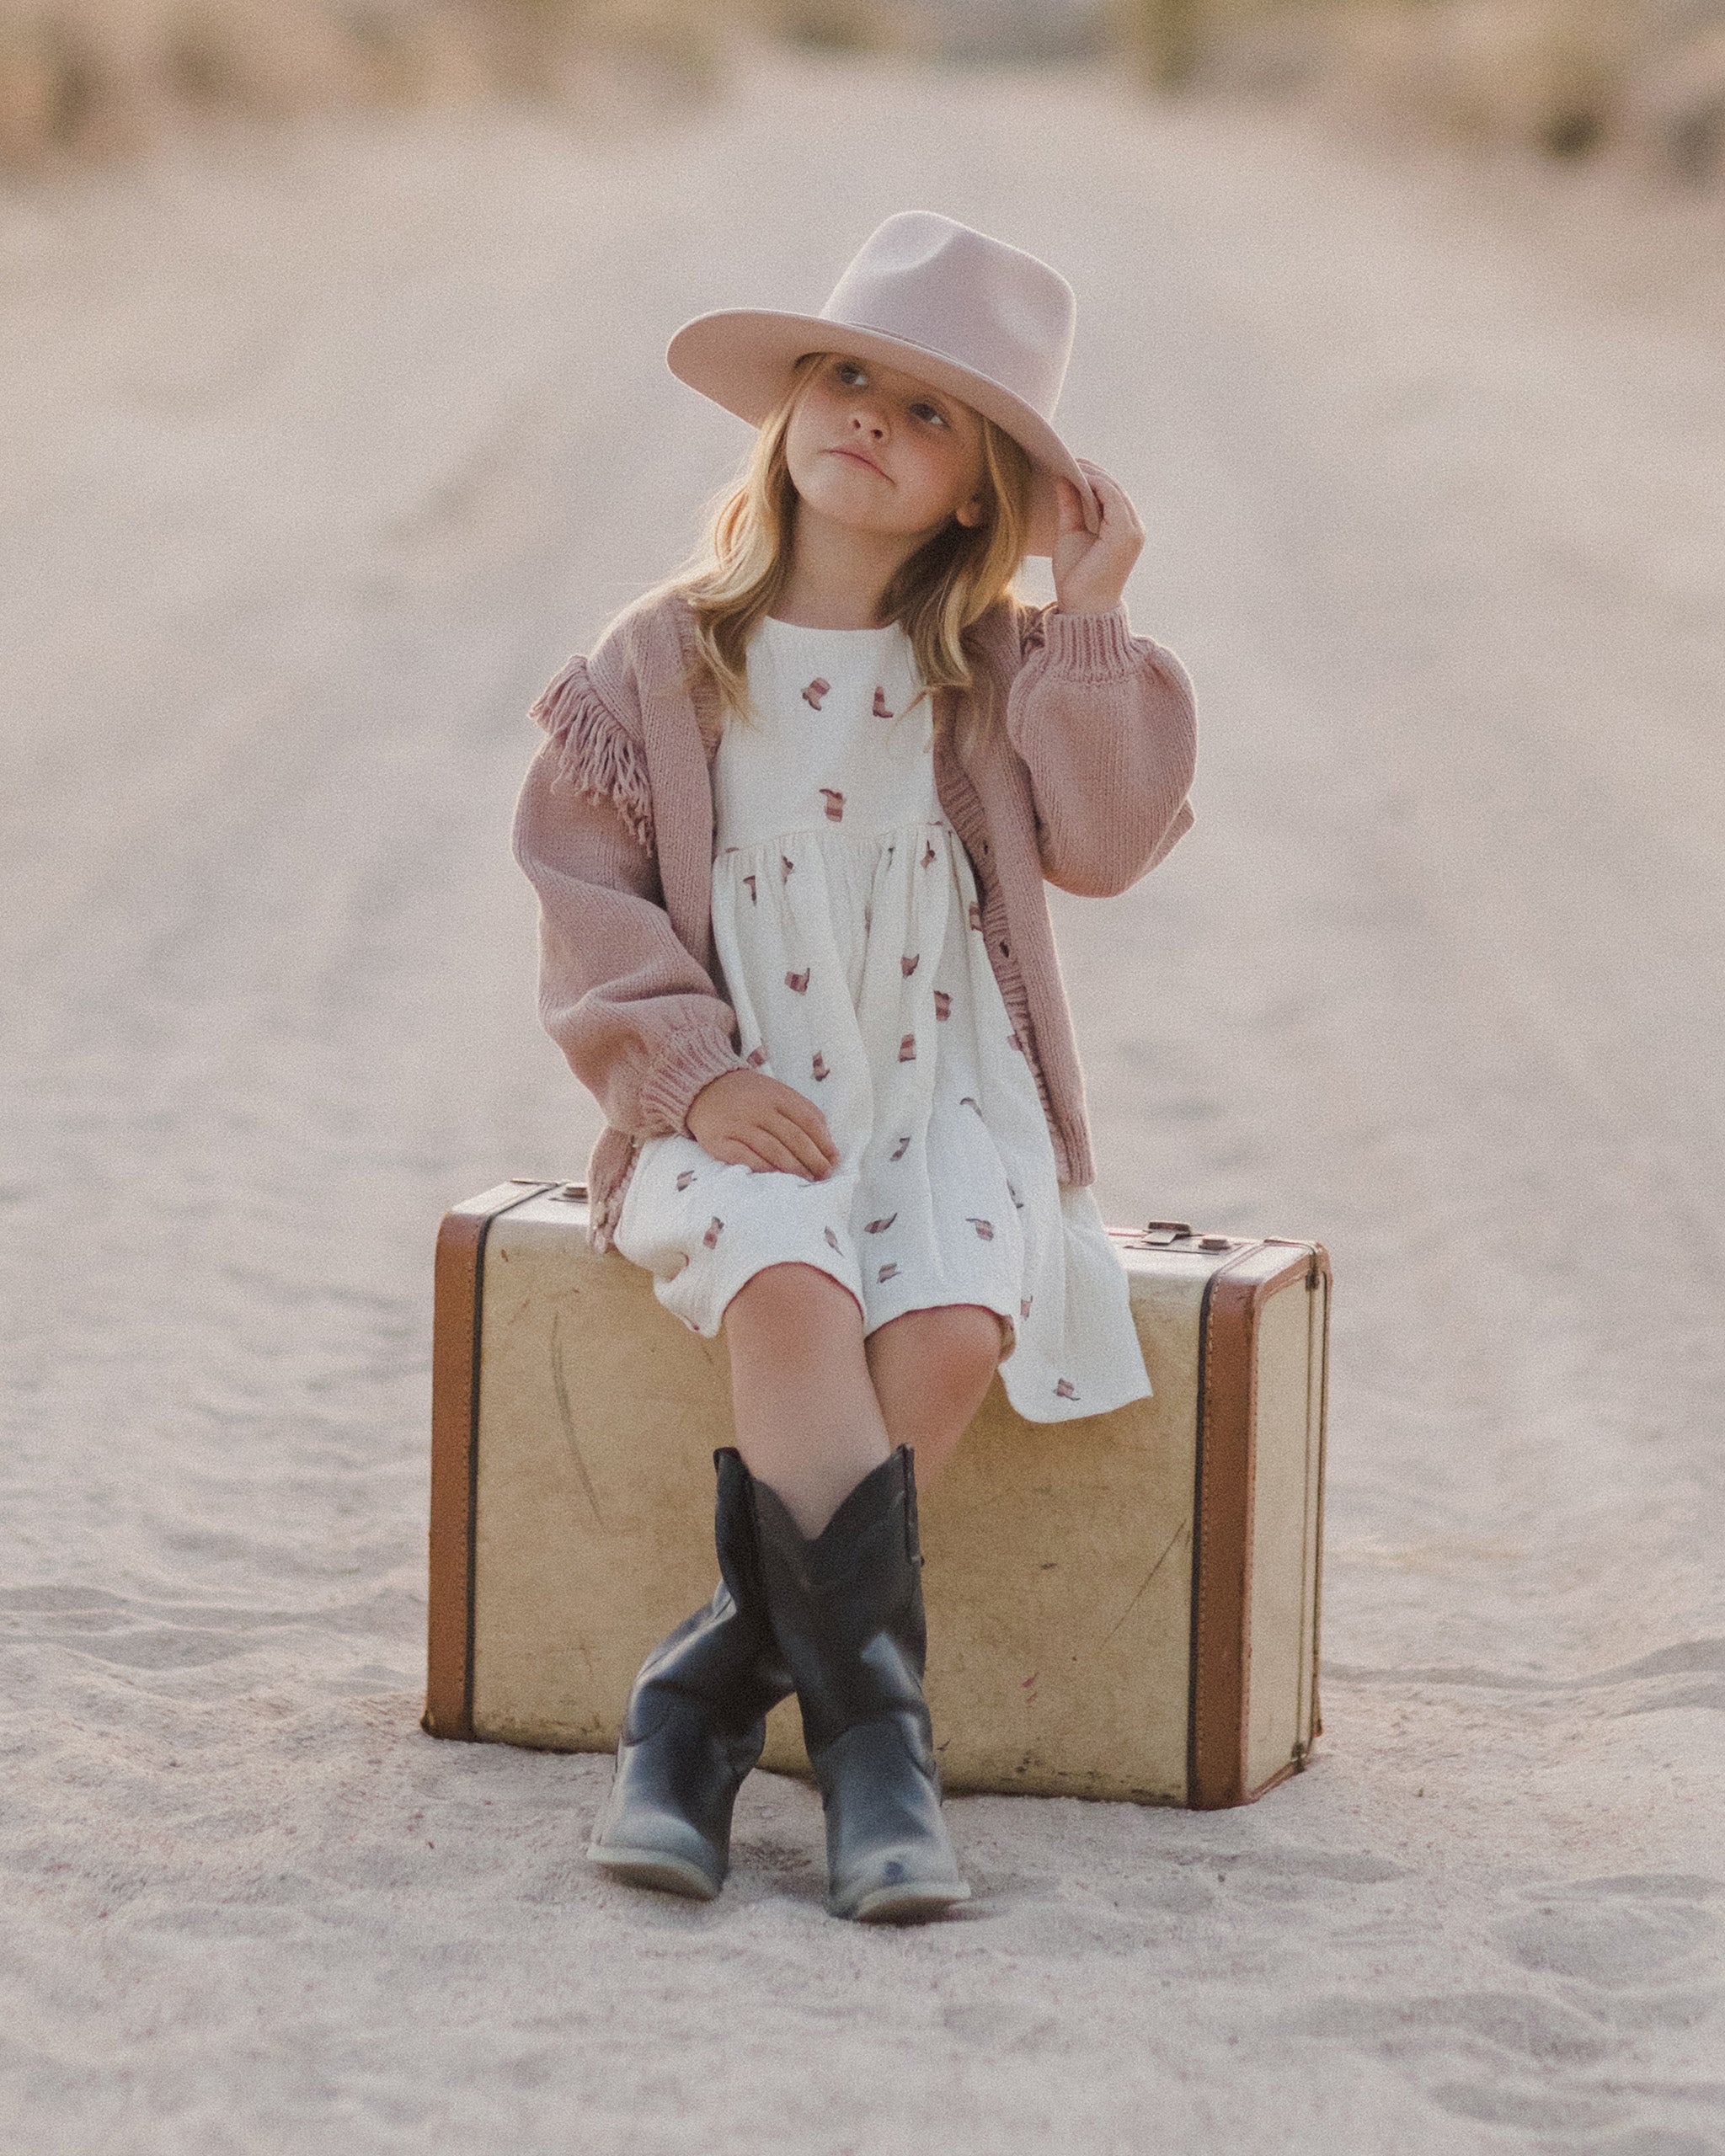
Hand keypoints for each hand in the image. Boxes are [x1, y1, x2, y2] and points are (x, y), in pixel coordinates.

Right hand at [685, 1068, 840, 1179]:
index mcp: (777, 1095)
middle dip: (814, 1159)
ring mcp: (738, 1125)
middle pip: (794, 1138)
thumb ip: (802, 1110)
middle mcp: (758, 1109)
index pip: (809, 1120)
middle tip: (824, 1175)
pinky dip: (764, 1168)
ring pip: (773, 1149)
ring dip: (794, 1168)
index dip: (824, 1142)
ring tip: (807, 1179)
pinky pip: (745, 1158)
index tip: (834, 1159)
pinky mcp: (718, 1141)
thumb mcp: (777, 1092)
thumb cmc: (748, 1094)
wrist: (702, 1087)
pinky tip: (777, 1177)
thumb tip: (827, 1142)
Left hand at [1050, 458, 1144, 615]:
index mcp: (1124, 529)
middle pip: (1115, 489)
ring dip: (1092, 474)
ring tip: (1069, 463)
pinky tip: (1077, 476)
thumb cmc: (1076, 578)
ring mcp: (1132, 531)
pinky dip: (1095, 484)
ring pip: (1115, 490)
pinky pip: (1113, 498)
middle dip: (1092, 471)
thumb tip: (1062, 479)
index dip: (1092, 476)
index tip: (1069, 463)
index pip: (1111, 494)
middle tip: (1068, 458)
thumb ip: (1070, 507)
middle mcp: (1134, 528)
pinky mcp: (1125, 534)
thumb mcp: (1070, 534)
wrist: (1081, 608)